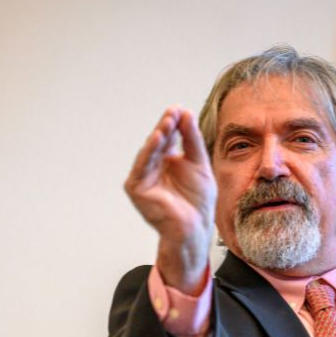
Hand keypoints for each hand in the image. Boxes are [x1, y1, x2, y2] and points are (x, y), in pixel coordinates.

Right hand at [124, 106, 216, 294]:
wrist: (195, 226)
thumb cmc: (197, 201)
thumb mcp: (199, 163)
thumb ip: (191, 140)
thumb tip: (185, 114)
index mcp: (167, 161)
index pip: (168, 138)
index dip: (173, 124)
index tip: (179, 110)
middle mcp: (153, 167)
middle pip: (158, 142)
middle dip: (165, 127)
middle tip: (172, 113)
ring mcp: (144, 177)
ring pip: (149, 152)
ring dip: (157, 136)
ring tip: (167, 123)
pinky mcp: (137, 188)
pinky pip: (141, 166)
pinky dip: (148, 152)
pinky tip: (156, 139)